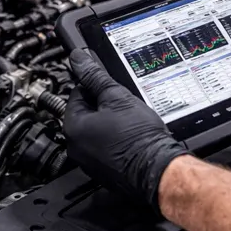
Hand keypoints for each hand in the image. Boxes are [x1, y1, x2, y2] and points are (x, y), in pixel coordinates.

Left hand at [63, 48, 187, 213]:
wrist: (157, 169)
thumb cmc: (139, 138)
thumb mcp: (117, 97)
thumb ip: (95, 76)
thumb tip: (79, 59)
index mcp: (72, 127)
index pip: (76, 94)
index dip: (96, 87)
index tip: (111, 88)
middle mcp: (75, 148)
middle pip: (86, 114)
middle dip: (103, 107)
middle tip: (123, 107)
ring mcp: (88, 163)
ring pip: (96, 132)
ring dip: (110, 124)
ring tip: (129, 124)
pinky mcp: (103, 172)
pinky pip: (105, 148)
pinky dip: (115, 141)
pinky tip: (130, 138)